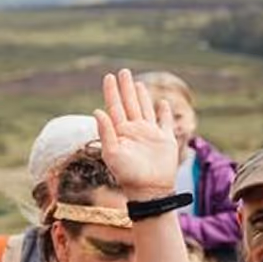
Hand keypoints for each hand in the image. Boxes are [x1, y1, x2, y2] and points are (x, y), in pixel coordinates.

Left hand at [94, 69, 178, 200]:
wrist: (150, 190)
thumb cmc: (129, 174)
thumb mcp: (113, 153)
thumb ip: (106, 132)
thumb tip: (97, 111)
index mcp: (121, 132)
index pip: (115, 107)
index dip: (111, 92)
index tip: (109, 77)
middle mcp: (134, 130)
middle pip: (129, 103)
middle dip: (126, 88)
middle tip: (123, 71)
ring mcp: (150, 134)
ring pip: (145, 109)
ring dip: (142, 96)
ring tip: (138, 83)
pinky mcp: (165, 140)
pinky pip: (165, 122)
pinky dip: (164, 112)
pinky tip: (163, 103)